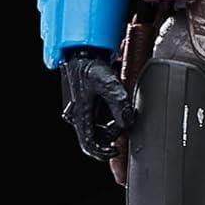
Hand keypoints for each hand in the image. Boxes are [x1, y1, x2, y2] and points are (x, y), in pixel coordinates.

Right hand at [60, 46, 135, 161]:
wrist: (81, 51)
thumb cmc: (90, 65)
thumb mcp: (108, 83)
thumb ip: (119, 103)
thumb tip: (127, 121)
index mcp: (80, 114)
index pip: (89, 144)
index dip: (103, 152)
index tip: (116, 151)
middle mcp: (76, 114)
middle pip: (95, 136)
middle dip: (111, 134)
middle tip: (123, 123)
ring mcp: (78, 109)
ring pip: (96, 127)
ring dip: (109, 124)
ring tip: (120, 111)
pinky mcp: (83, 104)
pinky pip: (96, 117)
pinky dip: (106, 116)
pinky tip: (114, 104)